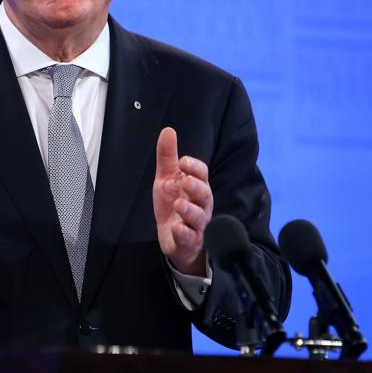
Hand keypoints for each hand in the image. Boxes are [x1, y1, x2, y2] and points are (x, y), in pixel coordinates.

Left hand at [152, 127, 212, 275]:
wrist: (174, 238)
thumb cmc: (174, 205)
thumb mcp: (166, 178)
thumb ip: (167, 156)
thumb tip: (168, 130)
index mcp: (196, 187)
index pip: (201, 174)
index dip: (194, 167)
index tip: (183, 161)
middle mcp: (200, 205)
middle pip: (204, 194)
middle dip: (196, 187)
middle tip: (185, 181)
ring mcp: (197, 224)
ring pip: (199, 217)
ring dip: (190, 211)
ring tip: (179, 204)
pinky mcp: (189, 241)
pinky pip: (190, 238)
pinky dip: (184, 234)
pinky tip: (177, 228)